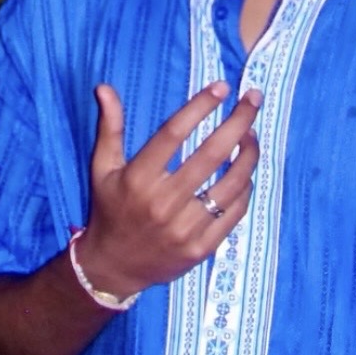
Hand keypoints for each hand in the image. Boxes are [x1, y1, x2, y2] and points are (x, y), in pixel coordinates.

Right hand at [75, 80, 260, 299]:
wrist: (114, 267)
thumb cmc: (110, 210)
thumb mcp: (102, 169)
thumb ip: (110, 128)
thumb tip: (105, 87)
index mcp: (138, 179)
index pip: (173, 134)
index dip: (200, 107)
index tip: (221, 87)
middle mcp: (163, 203)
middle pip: (211, 155)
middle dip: (238, 122)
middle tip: (253, 99)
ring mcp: (185, 228)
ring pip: (231, 184)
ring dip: (248, 155)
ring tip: (252, 134)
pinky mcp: (202, 248)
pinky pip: (234, 212)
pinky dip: (245, 188)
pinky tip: (246, 171)